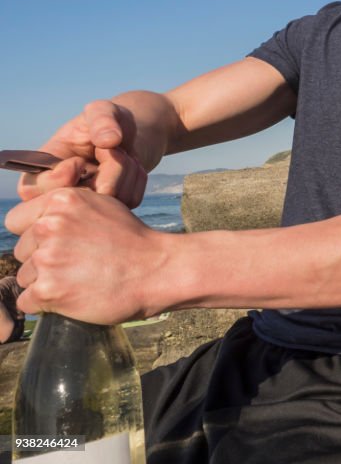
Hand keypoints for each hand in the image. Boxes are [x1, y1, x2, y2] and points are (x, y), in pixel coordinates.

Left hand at [5, 188, 168, 322]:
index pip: (16, 220)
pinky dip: (45, 305)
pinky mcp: (48, 290)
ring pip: (24, 277)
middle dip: (42, 259)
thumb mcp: (103, 206)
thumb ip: (67, 210)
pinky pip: (26, 302)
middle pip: (21, 251)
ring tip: (79, 280)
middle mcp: (49, 226)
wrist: (158, 270)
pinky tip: (72, 297)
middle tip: (77, 264)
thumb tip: (39, 221)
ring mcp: (47, 258)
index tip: (53, 243)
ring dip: (45, 282)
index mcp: (61, 201)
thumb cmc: (134, 241)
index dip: (34, 234)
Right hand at [18, 100, 147, 207]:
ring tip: (122, 154)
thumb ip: (101, 120)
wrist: (130, 135)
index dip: (63, 175)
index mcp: (42, 170)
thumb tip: (108, 140)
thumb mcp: (102, 111)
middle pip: (77, 203)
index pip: (35, 191)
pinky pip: (130, 201)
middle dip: (106, 170)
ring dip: (124, 172)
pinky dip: (136, 180)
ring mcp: (88, 205)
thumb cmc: (107, 121)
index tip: (80, 158)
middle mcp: (61, 193)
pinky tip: (132, 166)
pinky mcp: (113, 209)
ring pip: (107, 203)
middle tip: (113, 151)